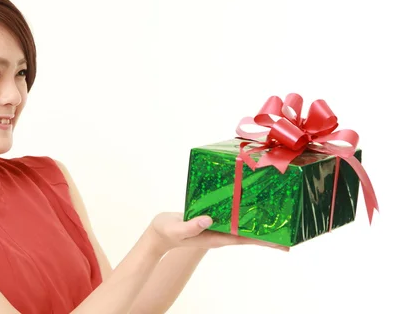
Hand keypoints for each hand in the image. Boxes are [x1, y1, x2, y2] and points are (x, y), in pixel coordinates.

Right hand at [148, 212, 289, 254]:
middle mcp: (220, 232)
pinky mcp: (212, 216)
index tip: (282, 243)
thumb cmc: (167, 232)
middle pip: (249, 235)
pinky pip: (232, 215)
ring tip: (277, 217)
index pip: (245, 240)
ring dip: (258, 222)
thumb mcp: (177, 229)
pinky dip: (243, 211)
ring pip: (242, 225)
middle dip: (268, 235)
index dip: (264, 241)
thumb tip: (209, 219)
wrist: (160, 231)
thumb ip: (191, 226)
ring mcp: (217, 225)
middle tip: (290, 233)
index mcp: (215, 237)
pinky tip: (251, 206)